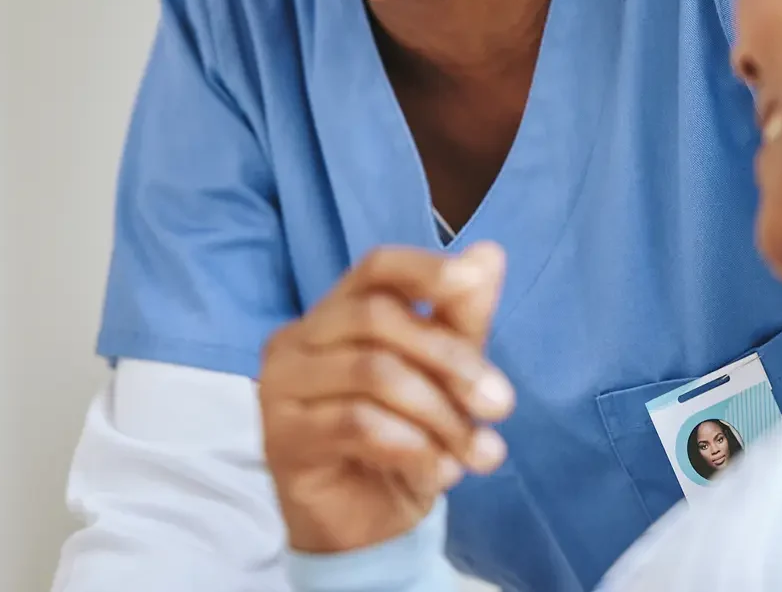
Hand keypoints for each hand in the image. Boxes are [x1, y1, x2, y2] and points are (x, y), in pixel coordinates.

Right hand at [260, 242, 513, 553]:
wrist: (370, 528)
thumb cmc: (405, 438)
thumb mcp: (446, 376)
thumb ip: (461, 318)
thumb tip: (490, 255)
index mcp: (338, 312)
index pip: (377, 267)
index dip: (426, 268)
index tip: (474, 283)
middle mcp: (298, 338)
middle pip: (379, 318)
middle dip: (451, 360)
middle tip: (500, 405)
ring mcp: (280, 387)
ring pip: (372, 373)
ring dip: (439, 415)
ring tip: (475, 453)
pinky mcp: (281, 438)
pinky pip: (356, 424)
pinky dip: (413, 446)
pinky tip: (439, 472)